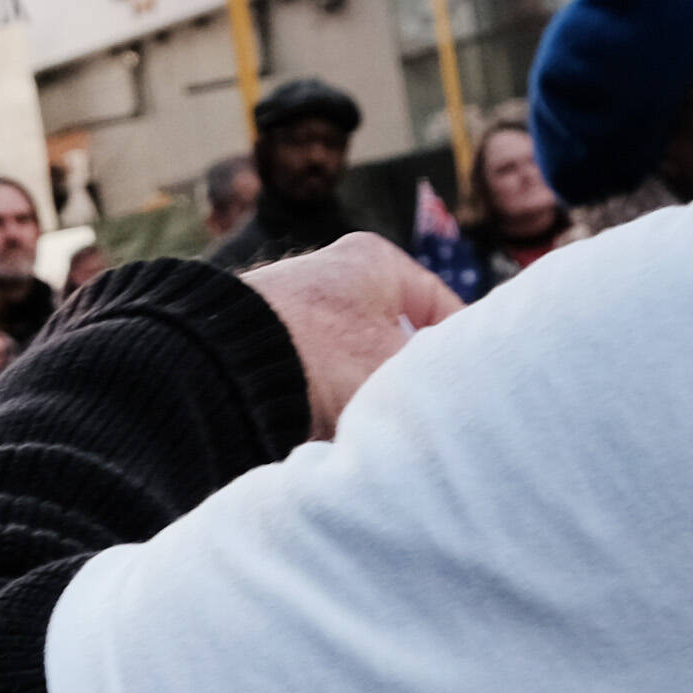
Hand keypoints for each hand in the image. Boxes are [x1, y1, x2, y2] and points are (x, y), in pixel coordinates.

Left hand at [246, 236, 468, 434]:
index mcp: (375, 261)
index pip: (442, 308)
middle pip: (398, 341)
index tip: (475, 393)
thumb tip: (463, 399)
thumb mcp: (394, 369)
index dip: (462, 354)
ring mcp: (298, 313)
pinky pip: (320, 383)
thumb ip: (434, 379)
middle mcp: (334, 278)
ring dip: (369, 400)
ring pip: (359, 367)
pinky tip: (339, 432)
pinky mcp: (268, 350)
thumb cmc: (317, 356)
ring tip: (382, 429)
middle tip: (427, 417)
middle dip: (409, 382)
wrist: (217, 372)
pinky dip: (332, 406)